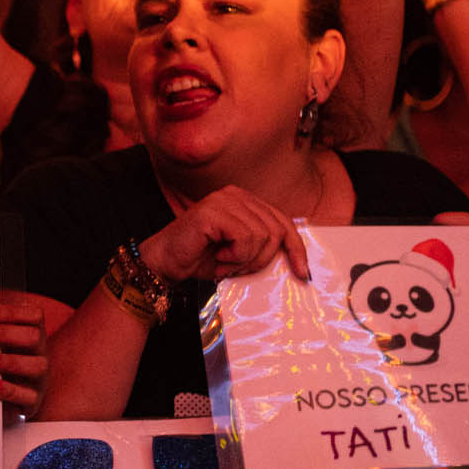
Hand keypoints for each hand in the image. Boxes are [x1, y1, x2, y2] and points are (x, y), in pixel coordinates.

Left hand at [0, 292, 48, 412]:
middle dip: (3, 333)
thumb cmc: (1, 362)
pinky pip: (28, 396)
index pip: (34, 316)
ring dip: (8, 360)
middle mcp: (40, 353)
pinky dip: (7, 389)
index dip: (10, 312)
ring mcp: (39, 377)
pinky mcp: (33, 400)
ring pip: (36, 366)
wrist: (10, 399)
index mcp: (34, 334)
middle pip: (34, 337)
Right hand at [139, 186, 312, 284]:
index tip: (304, 274)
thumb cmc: (200, 258)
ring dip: (245, 260)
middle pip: (276, 230)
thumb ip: (263, 245)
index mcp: (245, 201)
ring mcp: (224, 200)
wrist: (164, 263)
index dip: (296, 248)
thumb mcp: (241, 252)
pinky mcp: (214, 211)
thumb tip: (298, 258)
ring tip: (224, 262)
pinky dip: (236, 256)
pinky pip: (246, 238)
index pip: (283, 221)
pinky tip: (219, 257)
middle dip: (261, 259)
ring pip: (262, 236)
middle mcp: (236, 194)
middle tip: (237, 267)